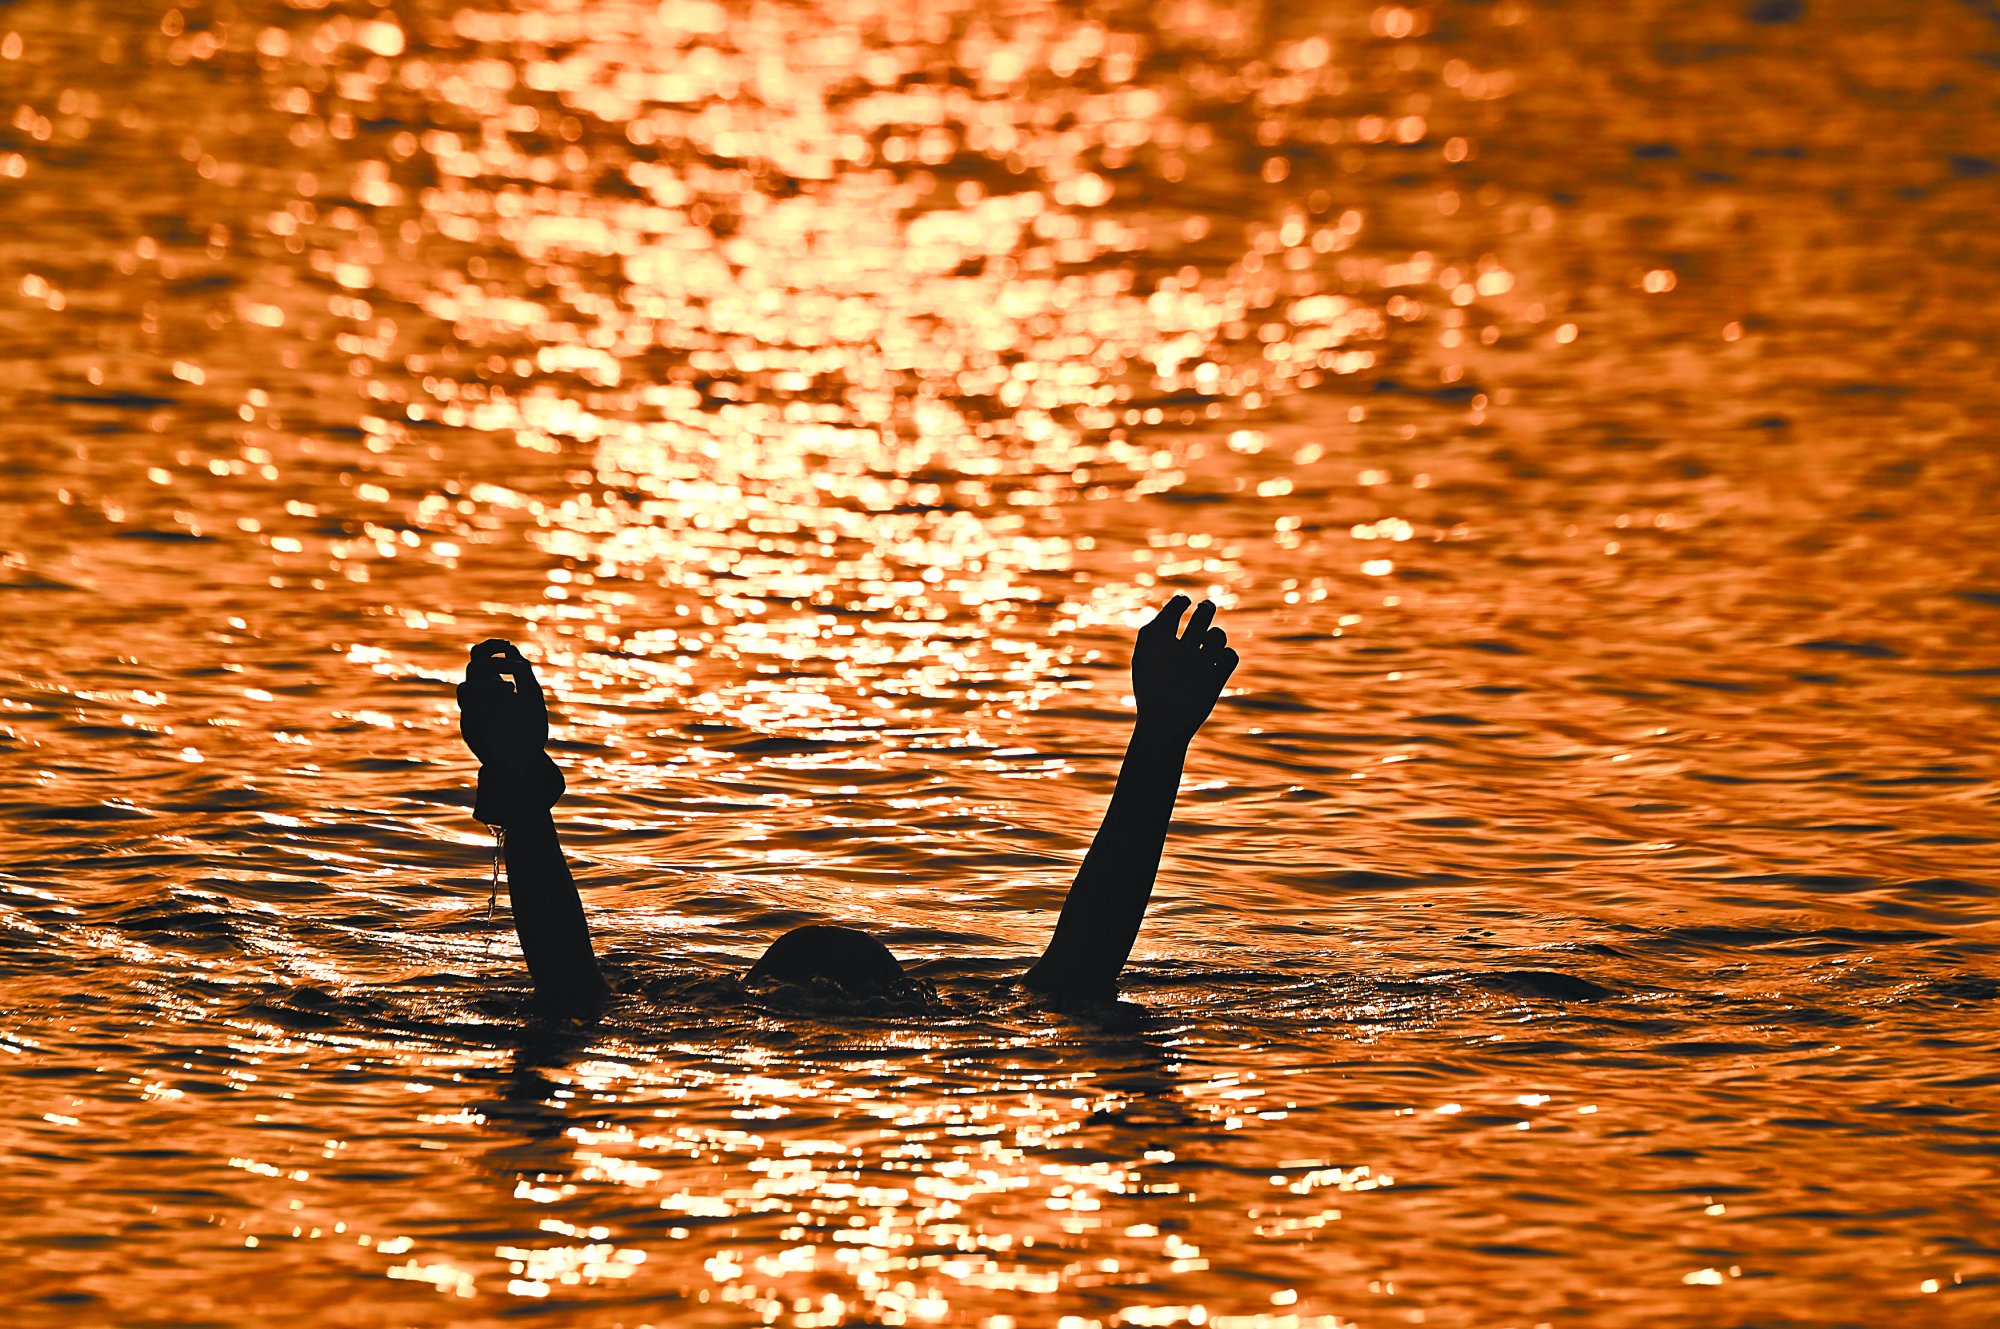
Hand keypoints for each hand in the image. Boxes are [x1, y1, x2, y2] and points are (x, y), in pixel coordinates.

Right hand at [456, 639, 549, 765]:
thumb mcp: (531, 698)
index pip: (481, 658)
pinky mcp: (470, 730)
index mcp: (493, 687)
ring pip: (465, 688)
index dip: (490, 647)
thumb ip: (522, 675)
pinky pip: (469, 710)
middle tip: (516, 668)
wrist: (525, 763)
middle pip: (473, 669)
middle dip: (493, 663)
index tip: (507, 645)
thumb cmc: (529, 731)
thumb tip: (511, 649)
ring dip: (488, 685)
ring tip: (510, 689)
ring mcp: (473, 714)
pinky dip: (488, 705)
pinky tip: (506, 708)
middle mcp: (480, 699)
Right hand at [1131, 595, 1238, 741]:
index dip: (1181, 601)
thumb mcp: (1144, 661)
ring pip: (1218, 636)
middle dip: (1207, 608)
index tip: (1185, 601)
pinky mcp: (1216, 678)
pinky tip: (1220, 659)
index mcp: (1157, 641)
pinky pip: (1231, 655)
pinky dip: (1227, 655)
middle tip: (1207, 606)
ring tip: (1211, 641)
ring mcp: (1199, 662)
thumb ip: (1154, 634)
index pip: (1175, 607)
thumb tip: (1171, 611)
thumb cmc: (1150, 691)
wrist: (1162, 725)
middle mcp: (1179, 647)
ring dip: (1216, 637)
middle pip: (1203, 614)